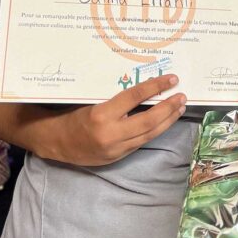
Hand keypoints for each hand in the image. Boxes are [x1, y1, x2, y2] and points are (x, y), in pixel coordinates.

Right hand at [41, 76, 185, 165]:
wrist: (55, 142)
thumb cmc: (71, 115)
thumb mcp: (92, 101)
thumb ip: (117, 99)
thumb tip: (145, 88)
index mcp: (101, 114)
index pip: (134, 97)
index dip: (155, 87)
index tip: (171, 79)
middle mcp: (110, 134)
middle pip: (148, 121)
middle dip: (168, 108)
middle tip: (181, 96)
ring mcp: (115, 149)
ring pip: (149, 134)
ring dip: (167, 121)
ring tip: (179, 108)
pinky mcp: (117, 157)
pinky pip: (140, 142)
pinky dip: (154, 131)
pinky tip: (164, 122)